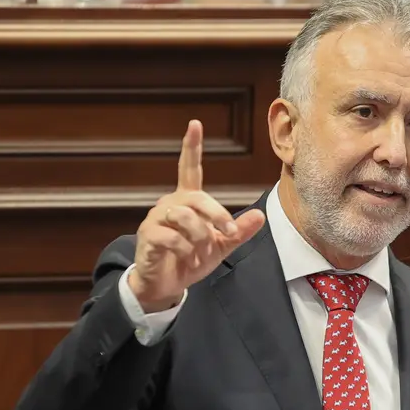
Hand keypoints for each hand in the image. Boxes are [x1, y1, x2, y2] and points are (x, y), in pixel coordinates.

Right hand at [128, 120, 264, 311]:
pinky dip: (186, 251)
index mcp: (187, 201)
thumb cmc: (190, 260)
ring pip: (185, 217)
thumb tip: (261, 216)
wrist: (167, 285)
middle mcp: (170, 203)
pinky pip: (172, 237)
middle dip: (217, 215)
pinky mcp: (148, 235)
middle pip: (197, 197)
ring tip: (201, 254)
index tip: (194, 124)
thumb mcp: (221, 246)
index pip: (189, 168)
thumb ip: (239, 231)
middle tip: (229, 232)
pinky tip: (188, 260)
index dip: (192, 147)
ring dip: (201, 238)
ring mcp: (157, 218)